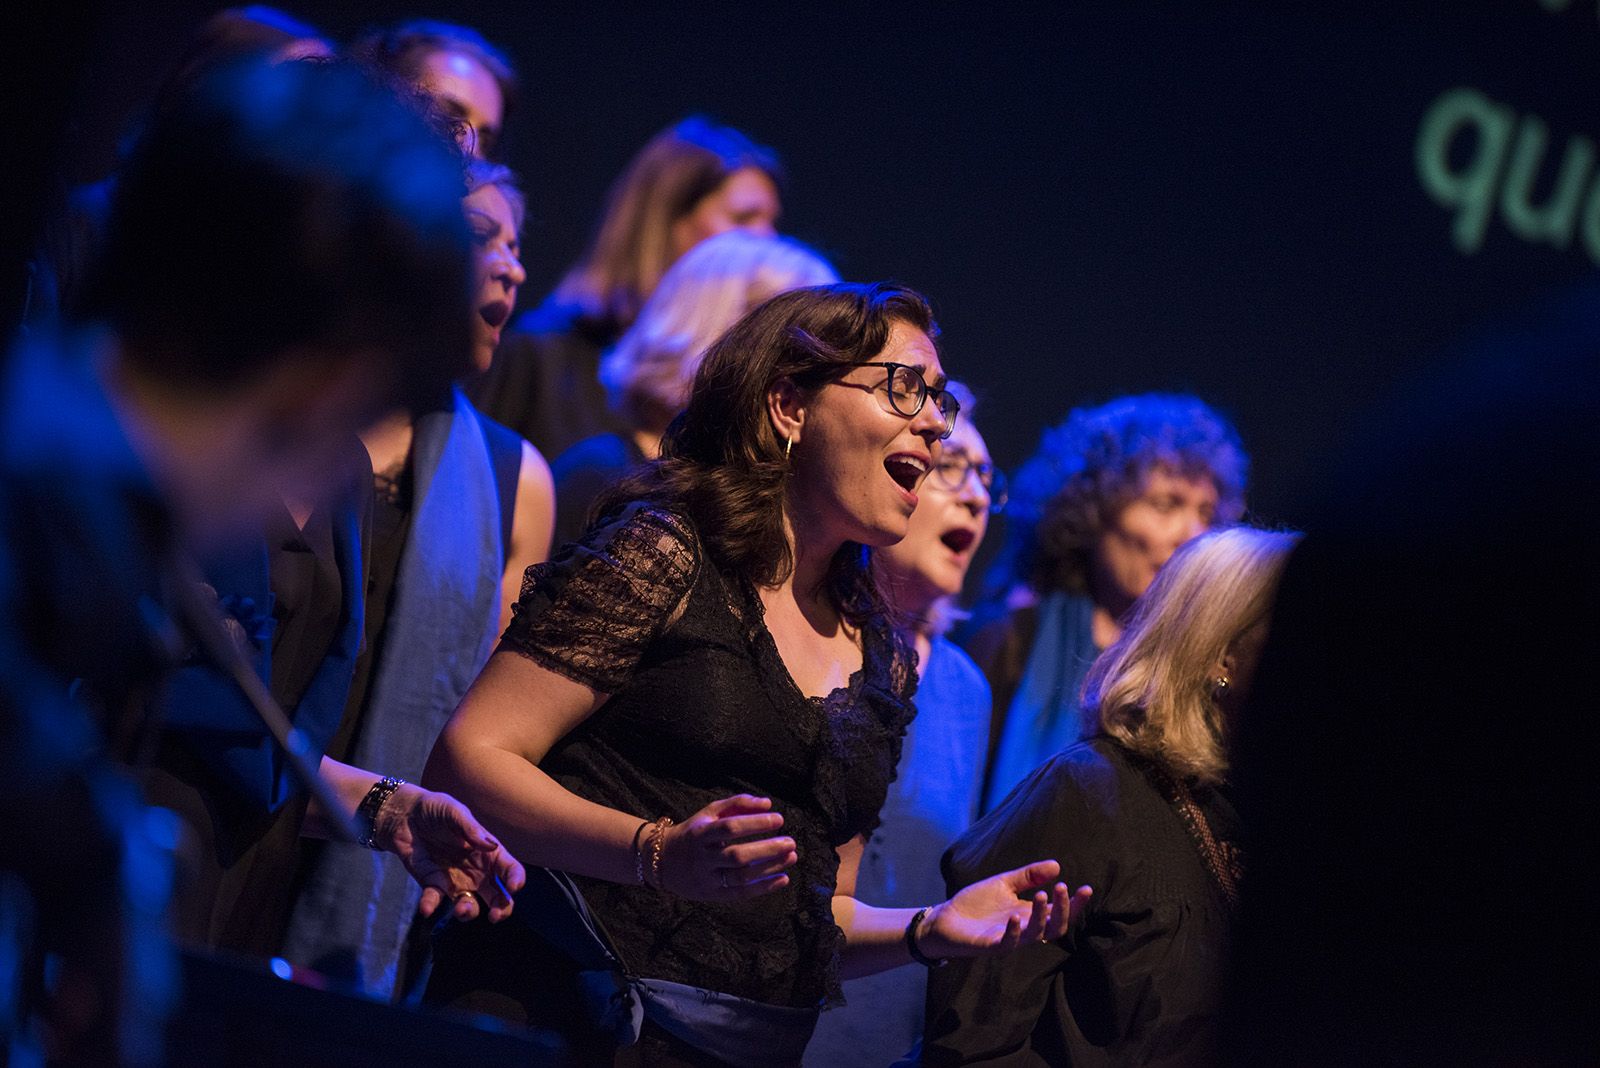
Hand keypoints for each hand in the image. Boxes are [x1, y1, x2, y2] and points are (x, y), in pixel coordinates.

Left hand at [374, 784, 527, 921]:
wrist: (404, 816)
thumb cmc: (436, 809)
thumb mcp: (454, 811)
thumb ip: (471, 828)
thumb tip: (491, 845)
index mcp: (488, 852)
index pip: (509, 869)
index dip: (516, 879)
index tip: (513, 887)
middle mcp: (477, 871)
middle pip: (497, 896)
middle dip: (502, 909)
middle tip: (496, 916)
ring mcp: (455, 881)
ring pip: (469, 905)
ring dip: (468, 912)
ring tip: (461, 910)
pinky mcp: (432, 884)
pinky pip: (435, 899)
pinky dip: (431, 905)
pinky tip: (427, 908)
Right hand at [655, 794, 797, 900]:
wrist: (662, 861)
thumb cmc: (694, 832)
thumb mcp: (709, 813)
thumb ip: (737, 804)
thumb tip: (767, 804)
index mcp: (700, 834)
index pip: (730, 828)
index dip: (755, 823)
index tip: (778, 819)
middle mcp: (702, 858)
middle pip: (737, 856)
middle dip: (767, 849)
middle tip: (791, 842)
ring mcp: (706, 879)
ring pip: (740, 877)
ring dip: (769, 868)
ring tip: (791, 858)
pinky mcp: (712, 895)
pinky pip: (740, 894)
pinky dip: (763, 888)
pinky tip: (783, 879)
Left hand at [918, 860, 1091, 959]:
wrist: (945, 919)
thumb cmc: (976, 904)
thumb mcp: (1004, 884)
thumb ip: (1028, 876)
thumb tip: (1057, 865)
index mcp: (1030, 915)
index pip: (1059, 912)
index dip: (1075, 904)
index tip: (1087, 888)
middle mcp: (1024, 929)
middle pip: (1054, 927)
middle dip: (1064, 910)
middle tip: (1063, 889)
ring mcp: (1008, 939)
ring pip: (1034, 935)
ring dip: (1040, 916)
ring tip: (1041, 895)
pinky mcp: (989, 945)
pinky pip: (1007, 944)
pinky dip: (1013, 932)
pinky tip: (1015, 917)